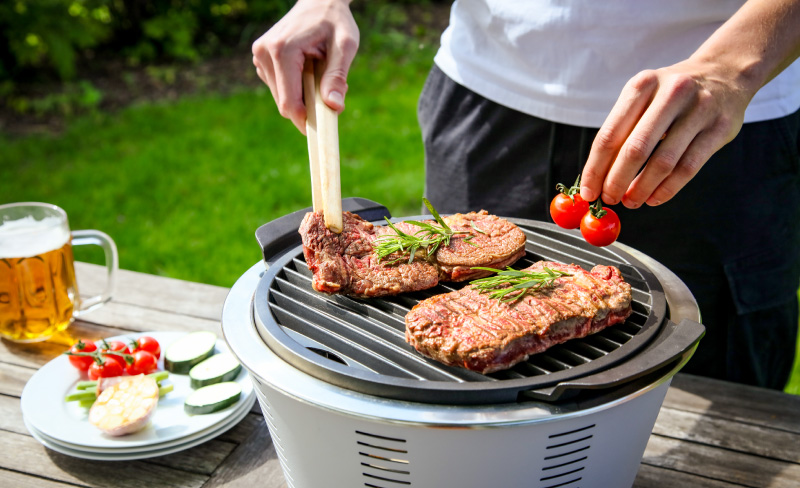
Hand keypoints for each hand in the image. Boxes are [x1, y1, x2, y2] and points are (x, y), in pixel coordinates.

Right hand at [251, 0, 358, 133]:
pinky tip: (307, 69)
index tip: (322, 131)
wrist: (319, 1)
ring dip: (302, 96)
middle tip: (329, 92)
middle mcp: (264, 53)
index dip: (304, 121)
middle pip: (284, 103)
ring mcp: (259, 56)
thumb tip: (335, 107)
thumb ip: (338, 76)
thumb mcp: (345, 46)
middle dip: (307, 106)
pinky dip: (295, 88)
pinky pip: (278, 87)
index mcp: (282, 50)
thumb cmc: (335, 21)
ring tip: (318, 73)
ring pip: (281, 98)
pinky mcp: (260, 59)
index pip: (289, 102)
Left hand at [579, 58, 752, 207]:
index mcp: (643, 85)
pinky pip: (688, 168)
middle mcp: (672, 93)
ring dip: (642, 189)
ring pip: (664, 162)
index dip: (595, 168)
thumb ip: (622, 131)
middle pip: (635, 149)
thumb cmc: (670, 94)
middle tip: (609, 199)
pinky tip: (654, 198)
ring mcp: (700, 109)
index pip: (610, 135)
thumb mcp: (643, 97)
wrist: (724, 73)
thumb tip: (597, 177)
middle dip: (617, 181)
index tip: (588, 191)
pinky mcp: (720, 128)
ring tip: (631, 201)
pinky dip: (667, 189)